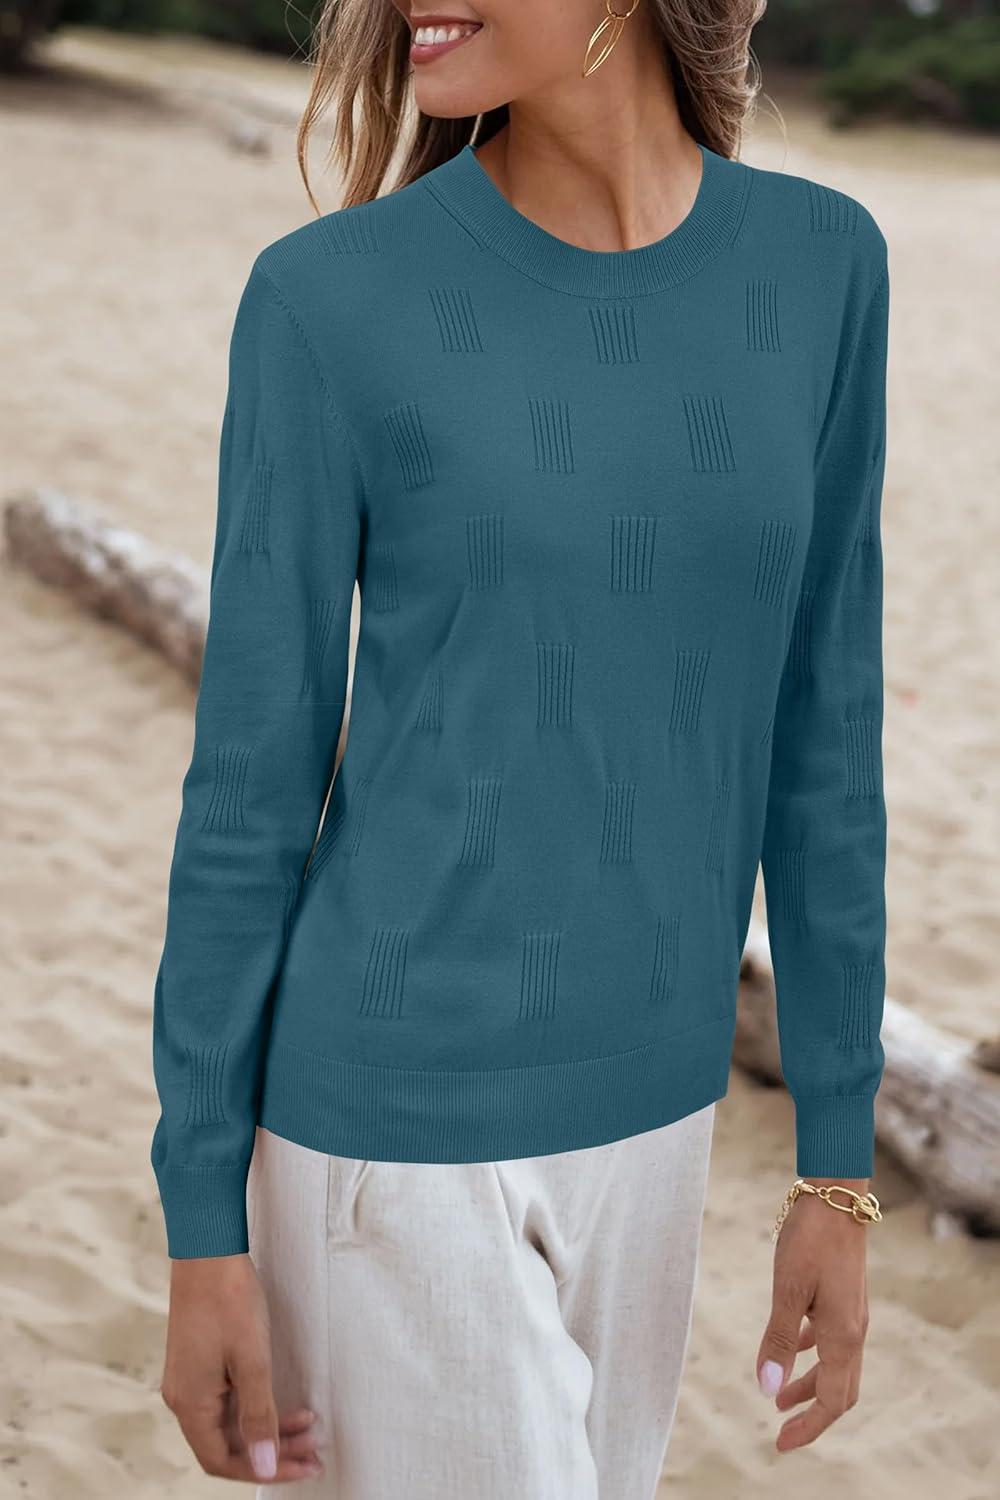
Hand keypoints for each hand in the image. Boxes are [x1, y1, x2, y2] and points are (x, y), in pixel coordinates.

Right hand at [160, 1253, 322, 1482]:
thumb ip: (259, 1416)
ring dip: (268, 1428)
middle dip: (272, 1450)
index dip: (262, 1470)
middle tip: (314, 1449)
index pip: (222, 1461)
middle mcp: (185, 1398)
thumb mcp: (251, 1360)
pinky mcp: (200, 1362)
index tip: (303, 1465)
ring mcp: (190, 1379)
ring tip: (308, 1427)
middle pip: (227, 1444)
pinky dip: (256, 1406)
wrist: (208, 1250)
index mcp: (190, 1404)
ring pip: (230, 1423)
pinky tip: (285, 1402)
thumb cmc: (228, 1299)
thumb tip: (264, 1467)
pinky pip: (227, 1401)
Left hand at [755, 1177, 870, 1450]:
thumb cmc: (810, 1240)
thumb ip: (778, 1339)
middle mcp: (854, 1330)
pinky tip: (791, 1347)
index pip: (831, 1400)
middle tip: (781, 1432)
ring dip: (810, 1386)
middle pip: (840, 1391)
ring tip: (779, 1399)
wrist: (836, 1196)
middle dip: (812, 1415)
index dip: (808, 1427)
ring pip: (836, 1366)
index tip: (779, 1443)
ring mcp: (852, 1313)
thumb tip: (766, 1388)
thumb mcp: (787, 1289)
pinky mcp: (844, 1296)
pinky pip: (831, 1339)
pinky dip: (812, 1354)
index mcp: (843, 1336)